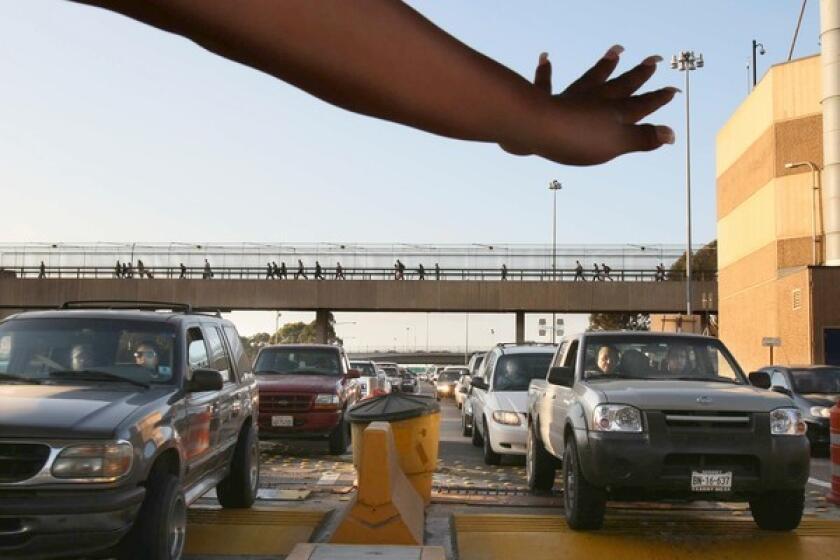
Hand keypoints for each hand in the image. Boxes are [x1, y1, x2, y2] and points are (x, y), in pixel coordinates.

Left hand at [503, 46, 677, 164]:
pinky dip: (545, 71)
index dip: (657, 98)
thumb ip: (642, 138)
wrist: (537, 129)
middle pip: (620, 86)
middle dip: (638, 75)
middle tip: (653, 60)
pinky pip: (545, 83)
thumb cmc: (577, 139)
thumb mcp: (616, 144)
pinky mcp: (544, 102)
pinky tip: (545, 58)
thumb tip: (671, 134)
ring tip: (617, 50)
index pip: (640, 105)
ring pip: (591, 79)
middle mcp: (594, 100)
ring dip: (604, 66)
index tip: (673, 90)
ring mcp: (569, 99)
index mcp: (613, 112)